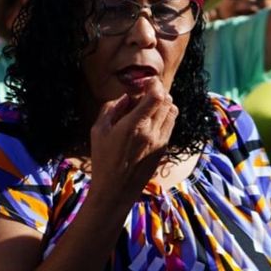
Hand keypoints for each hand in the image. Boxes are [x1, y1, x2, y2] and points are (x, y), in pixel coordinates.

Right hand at [87, 83, 178, 205]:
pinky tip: (151, 120)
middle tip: (145, 93)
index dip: (154, 84)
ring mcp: (161, 141)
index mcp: (134, 125)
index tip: (146, 81)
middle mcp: (152, 132)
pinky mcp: (164, 148)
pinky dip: (165, 116)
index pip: (156, 96)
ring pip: (173, 112)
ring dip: (163, 104)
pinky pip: (171, 124)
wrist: (116, 189)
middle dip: (157, 92)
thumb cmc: (102, 159)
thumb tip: (125, 98)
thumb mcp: (97, 131)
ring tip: (149, 106)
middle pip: (167, 101)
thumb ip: (111, 109)